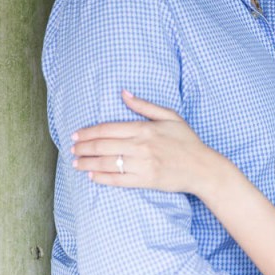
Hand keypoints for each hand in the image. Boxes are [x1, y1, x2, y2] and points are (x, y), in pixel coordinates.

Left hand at [71, 91, 219, 194]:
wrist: (202, 167)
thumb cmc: (186, 141)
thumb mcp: (170, 116)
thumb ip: (145, 106)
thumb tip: (124, 93)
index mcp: (145, 128)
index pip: (109, 128)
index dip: (89, 131)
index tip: (76, 134)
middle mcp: (141, 146)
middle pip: (103, 145)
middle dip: (84, 147)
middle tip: (72, 148)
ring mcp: (142, 164)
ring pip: (107, 162)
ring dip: (87, 162)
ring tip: (75, 162)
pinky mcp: (145, 180)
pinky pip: (118, 180)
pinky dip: (101, 177)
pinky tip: (91, 175)